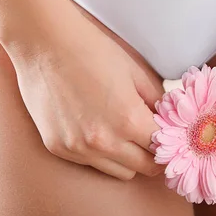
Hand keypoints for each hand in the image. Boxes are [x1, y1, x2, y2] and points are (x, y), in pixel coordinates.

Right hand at [8, 7, 161, 179]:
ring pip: (119, 172)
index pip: (163, 148)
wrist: (45, 43)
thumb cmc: (94, 51)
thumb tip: (168, 120)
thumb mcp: (137, 72)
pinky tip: (98, 127)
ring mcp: (78, 148)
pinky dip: (101, 153)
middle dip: (154, 154)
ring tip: (125, 132)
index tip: (171, 135)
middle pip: (143, 167)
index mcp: (128, 120)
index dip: (170, 140)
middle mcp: (103, 141)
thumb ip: (157, 102)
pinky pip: (91, 163)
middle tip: (153, 137)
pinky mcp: (57, 148)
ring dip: (129, 158)